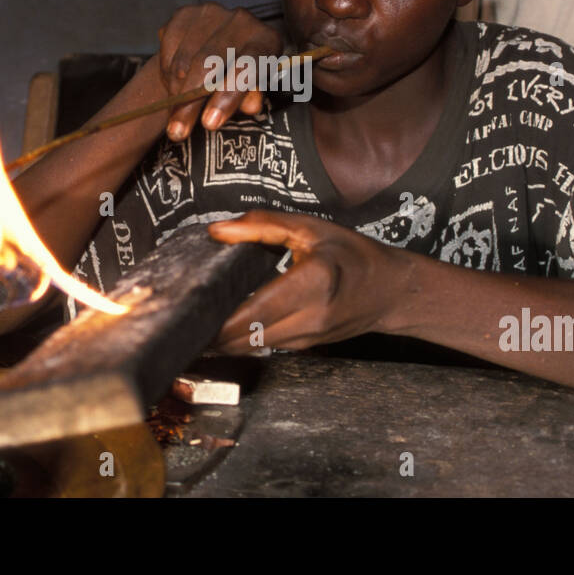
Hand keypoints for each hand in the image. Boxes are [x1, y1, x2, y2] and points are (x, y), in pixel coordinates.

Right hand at [155, 3, 284, 141]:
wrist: (218, 55)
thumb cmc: (242, 78)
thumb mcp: (252, 91)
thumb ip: (251, 97)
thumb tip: (251, 106)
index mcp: (267, 40)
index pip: (249, 66)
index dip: (228, 95)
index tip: (209, 123)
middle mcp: (242, 20)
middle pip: (210, 62)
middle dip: (190, 102)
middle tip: (177, 131)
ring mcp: (213, 12)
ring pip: (185, 57)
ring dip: (175, 90)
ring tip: (175, 110)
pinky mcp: (187, 13)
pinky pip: (169, 45)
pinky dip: (166, 70)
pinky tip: (173, 84)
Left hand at [206, 209, 407, 352]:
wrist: (391, 290)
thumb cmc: (352, 254)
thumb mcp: (309, 228)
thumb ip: (261, 226)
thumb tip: (217, 231)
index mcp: (312, 282)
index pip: (252, 310)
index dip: (216, 318)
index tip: (188, 309)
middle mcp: (310, 316)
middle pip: (246, 336)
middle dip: (211, 332)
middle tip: (182, 316)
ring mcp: (309, 338)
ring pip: (252, 346)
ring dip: (223, 339)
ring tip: (196, 322)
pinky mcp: (306, 347)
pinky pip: (265, 345)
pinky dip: (242, 338)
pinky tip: (224, 326)